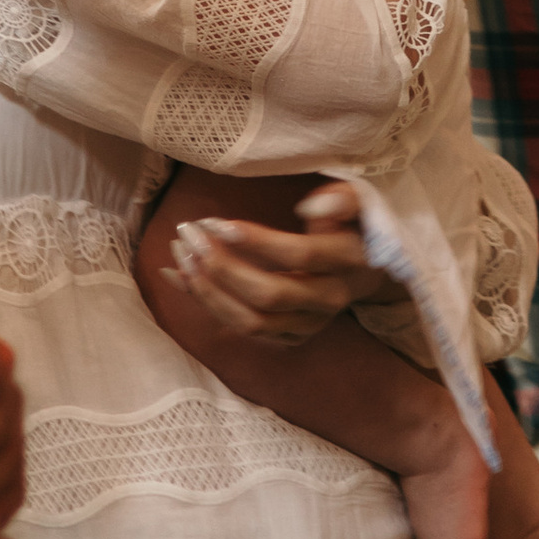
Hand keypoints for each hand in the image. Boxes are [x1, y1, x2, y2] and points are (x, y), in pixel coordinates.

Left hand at [169, 178, 387, 351]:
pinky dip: (205, 302)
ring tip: (179, 254)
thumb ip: (342, 199)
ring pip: (252, 322)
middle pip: (271, 295)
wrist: (363, 271)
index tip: (217, 222)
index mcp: (348, 263)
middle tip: (189, 234)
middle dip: (223, 267)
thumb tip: (311, 205)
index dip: (258, 241)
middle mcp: (329, 300)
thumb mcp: (355, 204)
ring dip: (208, 291)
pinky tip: (176, 274)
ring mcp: (308, 325)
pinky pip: (240, 328)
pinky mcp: (288, 339)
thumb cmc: (348, 226)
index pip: (301, 256)